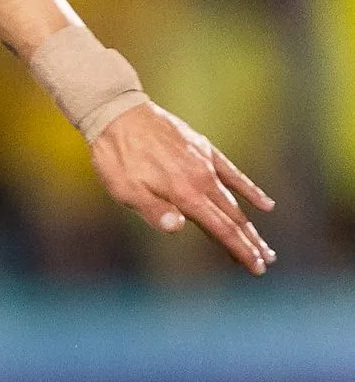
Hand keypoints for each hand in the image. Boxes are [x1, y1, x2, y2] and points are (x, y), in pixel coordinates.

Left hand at [91, 102, 276, 273]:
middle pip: (233, 218)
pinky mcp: (204, 150)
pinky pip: (233, 174)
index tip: (257, 268)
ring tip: (264, 244)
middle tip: (266, 263)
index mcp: (184, 194)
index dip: (240, 250)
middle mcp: (202, 180)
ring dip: (250, 223)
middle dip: (250, 242)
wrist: (118, 113)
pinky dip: (250, 190)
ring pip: (235, 200)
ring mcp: (205, 164)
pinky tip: (266, 204)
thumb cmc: (116, 156)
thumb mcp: (124, 189)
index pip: (221, 229)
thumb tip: (178, 228)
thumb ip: (154, 210)